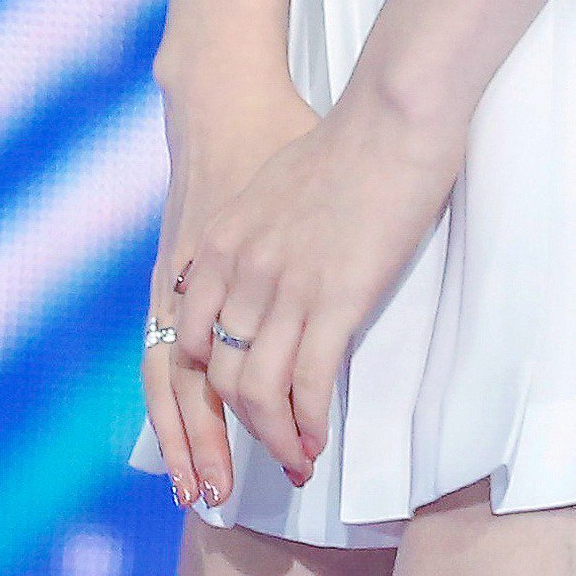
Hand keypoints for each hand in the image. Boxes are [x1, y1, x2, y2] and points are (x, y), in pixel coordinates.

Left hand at [168, 80, 465, 489]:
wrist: (387, 120)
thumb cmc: (339, 150)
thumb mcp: (267, 191)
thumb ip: (250, 236)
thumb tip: (253, 275)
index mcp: (221, 244)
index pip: (187, 338)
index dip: (203, 390)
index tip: (228, 416)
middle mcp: (241, 269)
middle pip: (217, 377)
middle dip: (236, 431)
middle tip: (266, 454)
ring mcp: (285, 287)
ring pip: (257, 392)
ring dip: (275, 438)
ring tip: (298, 456)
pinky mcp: (335, 298)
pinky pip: (308, 384)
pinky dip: (310, 424)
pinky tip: (321, 437)